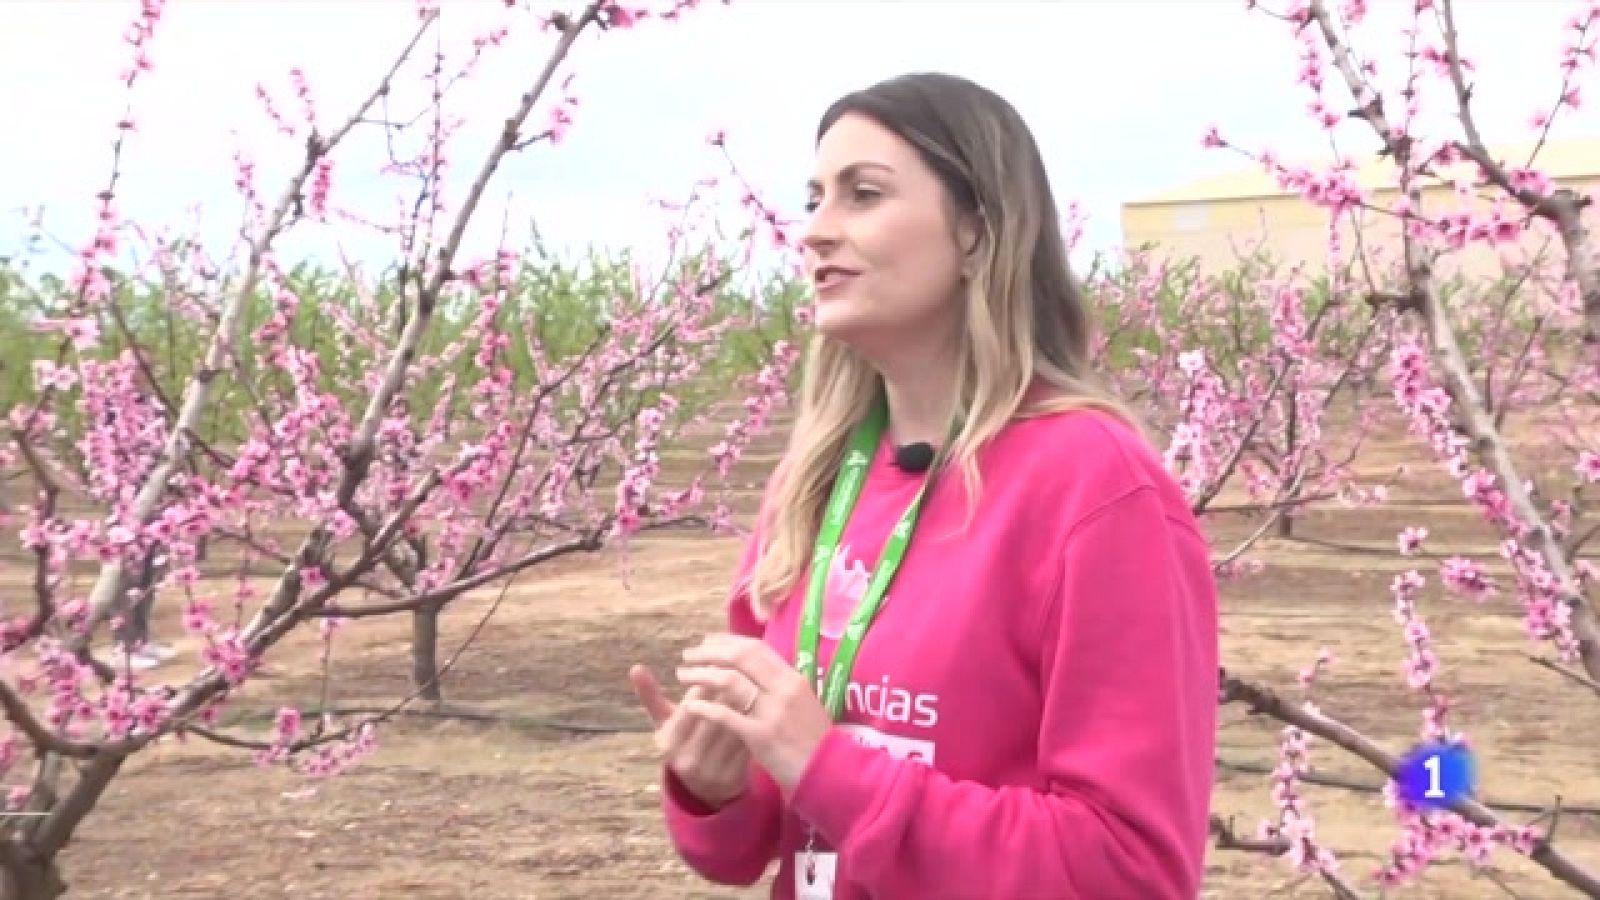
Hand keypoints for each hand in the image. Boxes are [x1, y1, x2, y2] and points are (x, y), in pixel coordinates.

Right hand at [629, 663, 750, 809]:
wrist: (702, 786)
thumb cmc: (683, 741)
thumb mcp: (664, 722)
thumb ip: (650, 695)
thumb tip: (635, 667)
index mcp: (668, 743)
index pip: (690, 705)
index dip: (705, 684)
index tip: (717, 667)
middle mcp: (687, 760)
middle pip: (714, 715)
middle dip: (729, 691)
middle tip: (741, 672)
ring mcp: (710, 771)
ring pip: (733, 727)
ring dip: (745, 704)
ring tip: (752, 687)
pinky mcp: (732, 777)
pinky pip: (747, 743)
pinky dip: (754, 723)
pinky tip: (757, 709)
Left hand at [674, 633, 833, 794]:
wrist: (830, 771)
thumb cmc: (815, 739)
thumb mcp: (804, 703)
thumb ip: (780, 686)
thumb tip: (755, 670)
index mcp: (792, 678)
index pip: (756, 648)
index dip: (728, 641)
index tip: (708, 641)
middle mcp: (783, 689)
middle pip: (740, 658)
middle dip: (709, 653)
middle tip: (688, 655)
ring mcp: (772, 712)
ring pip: (729, 681)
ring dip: (701, 675)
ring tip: (682, 675)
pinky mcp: (761, 736)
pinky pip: (726, 716)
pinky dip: (704, 708)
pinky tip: (689, 706)